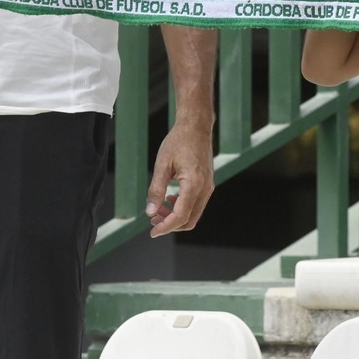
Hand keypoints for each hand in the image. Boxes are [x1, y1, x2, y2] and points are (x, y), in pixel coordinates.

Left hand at [145, 120, 214, 237]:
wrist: (196, 127)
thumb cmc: (179, 141)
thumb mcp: (162, 164)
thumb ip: (156, 189)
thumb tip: (150, 212)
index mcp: (194, 184)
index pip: (181, 216)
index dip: (166, 227)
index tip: (153, 231)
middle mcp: (205, 189)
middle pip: (189, 220)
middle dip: (170, 225)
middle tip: (153, 221)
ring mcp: (208, 188)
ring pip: (193, 215)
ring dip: (176, 217)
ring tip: (159, 209)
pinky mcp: (208, 185)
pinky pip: (196, 205)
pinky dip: (183, 208)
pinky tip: (170, 199)